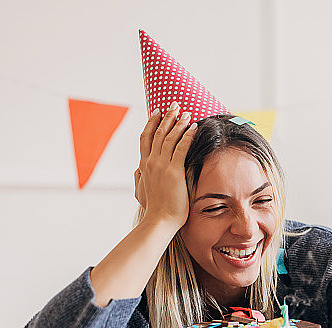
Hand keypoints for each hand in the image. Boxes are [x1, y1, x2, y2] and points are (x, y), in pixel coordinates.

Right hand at [135, 102, 196, 229]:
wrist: (159, 220)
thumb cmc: (153, 209)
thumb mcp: (141, 191)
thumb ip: (139, 178)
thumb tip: (137, 170)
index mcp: (143, 166)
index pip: (145, 138)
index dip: (151, 123)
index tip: (157, 112)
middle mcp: (150, 162)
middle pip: (157, 133)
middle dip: (167, 117)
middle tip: (174, 104)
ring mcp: (161, 166)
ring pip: (169, 137)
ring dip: (178, 123)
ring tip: (187, 113)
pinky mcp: (174, 171)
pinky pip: (181, 148)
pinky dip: (187, 135)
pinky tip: (194, 127)